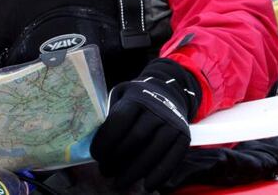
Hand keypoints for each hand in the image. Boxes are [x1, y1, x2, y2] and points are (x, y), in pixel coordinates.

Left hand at [90, 59, 200, 191]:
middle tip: (105, 172)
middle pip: (136, 138)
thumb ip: (110, 115)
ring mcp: (171, 122)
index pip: (119, 121)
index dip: (106, 141)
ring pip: (153, 150)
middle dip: (118, 159)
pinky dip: (160, 174)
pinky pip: (173, 157)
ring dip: (135, 171)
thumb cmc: (136, 99)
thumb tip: (94, 144)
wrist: (168, 92)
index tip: (96, 156)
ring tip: (120, 183)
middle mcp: (156, 109)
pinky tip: (148, 185)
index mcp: (136, 98)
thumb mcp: (120, 96)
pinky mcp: (184, 135)